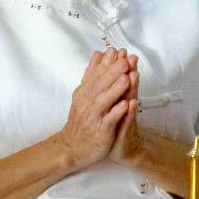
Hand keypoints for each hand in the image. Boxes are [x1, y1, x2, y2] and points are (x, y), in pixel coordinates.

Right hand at [55, 49, 136, 171]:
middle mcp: (88, 104)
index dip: (106, 63)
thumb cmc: (82, 120)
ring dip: (115, 90)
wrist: (72, 148)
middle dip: (113, 73)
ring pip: (104, 102)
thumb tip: (98, 53)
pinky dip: (115, 113)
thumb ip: (92, 74)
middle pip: (101, 86)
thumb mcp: (84, 94)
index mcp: (86, 93)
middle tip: (125, 60)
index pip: (96, 75)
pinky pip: (107, 122)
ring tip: (127, 79)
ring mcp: (93, 118)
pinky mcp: (99, 133)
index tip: (117, 51)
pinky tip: (125, 106)